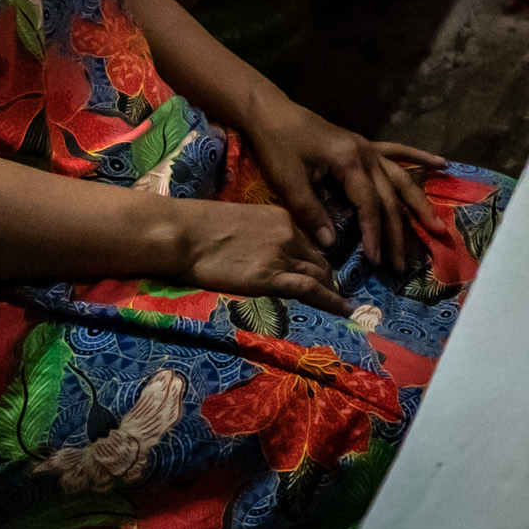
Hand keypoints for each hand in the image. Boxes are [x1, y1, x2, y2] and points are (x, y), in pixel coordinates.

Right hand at [165, 199, 348, 313]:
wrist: (185, 234)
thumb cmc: (199, 228)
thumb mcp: (238, 223)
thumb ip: (258, 236)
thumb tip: (257, 253)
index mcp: (281, 218)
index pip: (309, 243)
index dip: (317, 262)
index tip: (323, 275)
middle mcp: (289, 234)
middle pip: (319, 260)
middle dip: (328, 278)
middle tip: (334, 295)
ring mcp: (283, 255)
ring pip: (319, 275)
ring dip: (332, 291)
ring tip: (342, 306)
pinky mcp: (272, 276)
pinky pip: (311, 289)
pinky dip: (332, 300)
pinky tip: (344, 310)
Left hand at [249, 102, 449, 275]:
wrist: (272, 112)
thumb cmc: (278, 145)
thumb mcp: (289, 181)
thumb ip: (311, 211)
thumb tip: (331, 244)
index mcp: (350, 162)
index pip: (369, 205)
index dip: (373, 234)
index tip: (375, 260)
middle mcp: (367, 155)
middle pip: (390, 198)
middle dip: (398, 233)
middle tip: (402, 264)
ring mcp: (368, 148)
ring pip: (401, 180)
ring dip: (418, 205)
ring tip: (435, 227)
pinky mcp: (364, 145)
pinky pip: (397, 152)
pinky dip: (420, 157)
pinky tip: (441, 164)